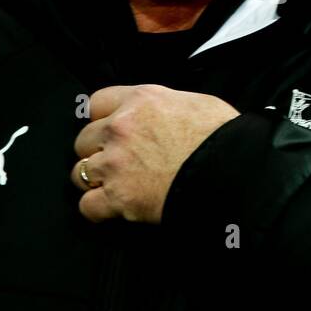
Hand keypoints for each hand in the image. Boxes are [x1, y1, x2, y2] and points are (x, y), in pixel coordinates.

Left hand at [70, 84, 239, 223]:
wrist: (231, 172)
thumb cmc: (223, 138)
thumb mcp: (195, 103)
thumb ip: (165, 107)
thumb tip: (162, 117)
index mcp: (140, 100)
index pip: (96, 103)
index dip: (101, 118)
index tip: (107, 129)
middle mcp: (121, 128)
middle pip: (83, 139)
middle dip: (96, 151)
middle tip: (116, 161)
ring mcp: (116, 163)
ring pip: (79, 173)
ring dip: (95, 180)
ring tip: (114, 185)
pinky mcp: (118, 197)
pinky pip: (88, 206)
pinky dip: (97, 209)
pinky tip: (110, 208)